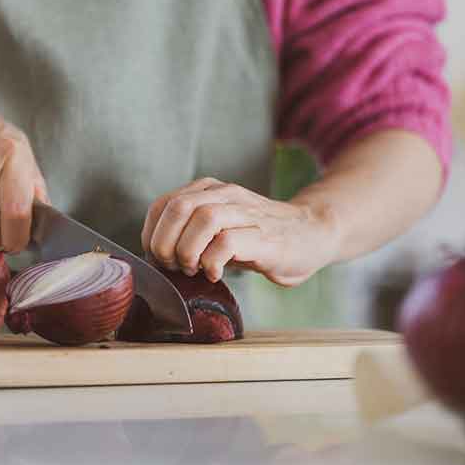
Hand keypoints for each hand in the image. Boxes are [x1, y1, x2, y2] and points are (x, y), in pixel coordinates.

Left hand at [141, 178, 341, 285]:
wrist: (313, 235)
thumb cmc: (260, 238)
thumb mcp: (221, 228)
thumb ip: (192, 232)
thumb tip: (157, 256)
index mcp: (211, 191)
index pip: (164, 204)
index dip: (152, 233)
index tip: (156, 257)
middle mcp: (227, 195)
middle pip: (179, 207)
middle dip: (165, 242)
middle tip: (173, 266)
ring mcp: (247, 213)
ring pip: (203, 218)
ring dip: (188, 250)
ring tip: (192, 269)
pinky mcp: (264, 236)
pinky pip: (228, 241)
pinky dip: (213, 261)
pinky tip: (215, 273)